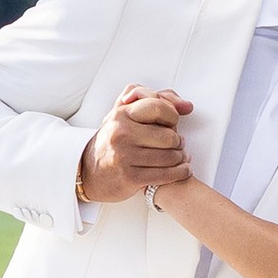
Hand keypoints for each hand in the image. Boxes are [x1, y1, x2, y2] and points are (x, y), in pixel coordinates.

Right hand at [80, 83, 192, 203]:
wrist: (90, 172)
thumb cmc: (113, 141)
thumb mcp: (124, 113)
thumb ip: (152, 99)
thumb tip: (187, 106)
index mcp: (121, 114)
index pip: (158, 107)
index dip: (172, 115)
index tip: (173, 122)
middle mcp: (121, 133)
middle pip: (169, 136)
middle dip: (178, 141)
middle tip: (178, 144)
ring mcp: (124, 156)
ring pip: (169, 157)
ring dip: (180, 158)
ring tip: (179, 157)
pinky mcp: (130, 178)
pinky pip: (165, 175)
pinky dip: (180, 173)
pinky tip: (184, 170)